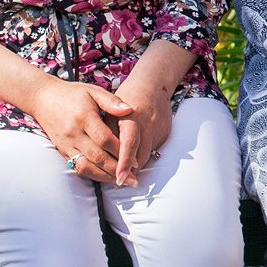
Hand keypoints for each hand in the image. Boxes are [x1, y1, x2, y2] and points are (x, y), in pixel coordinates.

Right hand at [25, 78, 133, 183]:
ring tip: (121, 182)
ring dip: (105, 177)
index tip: (135, 160)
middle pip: (97, 156)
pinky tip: (105, 177)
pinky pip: (77, 167)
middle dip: (116, 170)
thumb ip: (112, 101)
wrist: (43, 99)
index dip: (120, 151)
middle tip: (133, 180)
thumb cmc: (72, 94)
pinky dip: (93, 174)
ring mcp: (67, 144)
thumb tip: (130, 110)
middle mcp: (74, 133)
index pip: (104, 139)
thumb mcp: (93, 91)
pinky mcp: (62, 151)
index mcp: (84, 117)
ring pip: (87, 166)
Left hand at [112, 71, 176, 187]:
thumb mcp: (111, 110)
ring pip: (147, 156)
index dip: (124, 164)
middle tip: (119, 181)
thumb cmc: (126, 98)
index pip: (129, 144)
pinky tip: (136, 153)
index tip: (118, 179)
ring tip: (125, 171)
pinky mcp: (166, 132)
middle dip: (130, 171)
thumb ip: (108, 132)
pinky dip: (143, 154)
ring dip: (136, 165)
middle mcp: (148, 123)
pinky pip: (154, 149)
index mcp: (131, 117)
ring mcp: (159, 128)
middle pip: (141, 156)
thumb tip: (100, 157)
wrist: (152, 84)